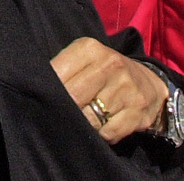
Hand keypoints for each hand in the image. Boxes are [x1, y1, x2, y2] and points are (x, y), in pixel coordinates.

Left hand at [50, 37, 167, 143]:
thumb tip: (35, 90)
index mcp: (90, 48)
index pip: (57, 74)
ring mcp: (126, 89)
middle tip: (65, 112)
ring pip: (90, 119)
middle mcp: (111, 65)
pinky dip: (102, 134)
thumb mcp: (83, 60)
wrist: (148, 84)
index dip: (49, 90)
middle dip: (66, 109)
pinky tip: (104, 124)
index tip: (47, 97)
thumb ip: (61, 70)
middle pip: (73, 97)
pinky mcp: (137, 113)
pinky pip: (107, 133)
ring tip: (86, 116)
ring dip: (84, 124)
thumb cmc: (103, 73)